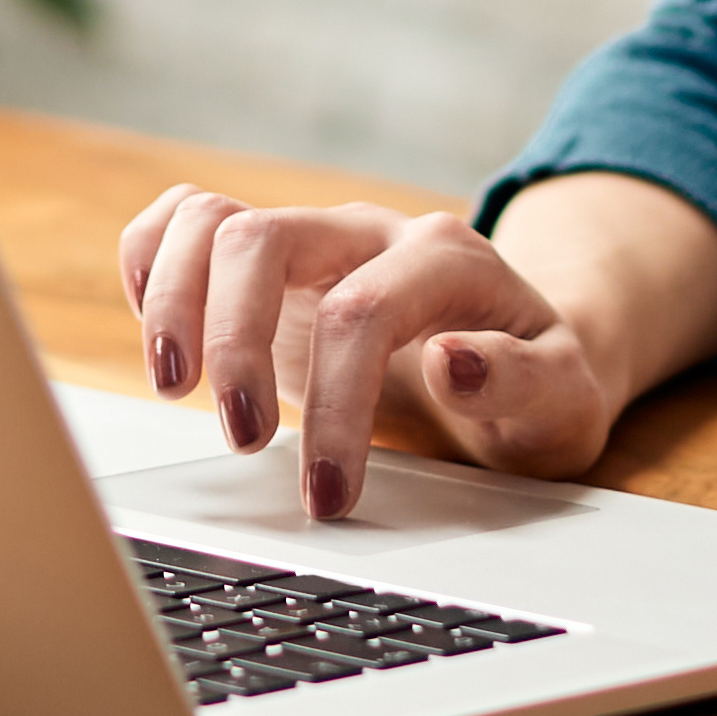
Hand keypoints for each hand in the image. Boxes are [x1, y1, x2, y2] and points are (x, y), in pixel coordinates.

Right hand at [118, 188, 620, 518]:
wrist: (520, 355)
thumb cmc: (535, 386)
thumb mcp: (564, 403)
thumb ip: (520, 382)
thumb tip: (450, 361)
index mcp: (443, 260)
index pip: (363, 311)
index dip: (335, 407)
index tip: (328, 496)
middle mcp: (365, 232)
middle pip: (262, 240)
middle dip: (233, 343)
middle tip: (242, 440)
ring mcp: (310, 238)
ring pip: (209, 219)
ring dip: (175, 302)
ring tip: (173, 389)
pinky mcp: (267, 261)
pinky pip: (184, 220)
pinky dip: (152, 265)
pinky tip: (164, 339)